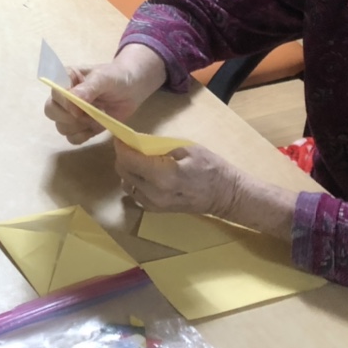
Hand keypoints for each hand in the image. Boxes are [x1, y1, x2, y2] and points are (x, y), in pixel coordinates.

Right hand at [44, 44, 166, 144]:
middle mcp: (64, 97)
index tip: (80, 109)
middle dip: (68, 118)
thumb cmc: (116, 77)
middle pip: (51, 112)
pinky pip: (72, 138)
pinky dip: (82, 137)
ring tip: (94, 119)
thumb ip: (86, 89)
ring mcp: (71, 113)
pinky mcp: (81, 127)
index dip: (64, 104)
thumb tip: (71, 102)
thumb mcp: (103, 78)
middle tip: (87, 116)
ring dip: (77, 128)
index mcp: (65, 79)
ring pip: (61, 127)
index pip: (54, 93)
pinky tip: (94, 128)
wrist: (132, 88)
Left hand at [115, 142, 245, 217]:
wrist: (226, 195)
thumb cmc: (211, 167)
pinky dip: (134, 180)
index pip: (128, 160)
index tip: (121, 137)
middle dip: (123, 156)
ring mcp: (154, 205)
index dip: (121, 146)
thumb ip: (157, 146)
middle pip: (123, 171)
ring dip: (128, 169)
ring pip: (126, 182)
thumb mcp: (186, 148)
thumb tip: (136, 141)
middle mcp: (154, 193)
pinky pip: (135, 192)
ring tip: (139, 159)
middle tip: (131, 145)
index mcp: (163, 176)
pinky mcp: (155, 210)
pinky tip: (146, 173)